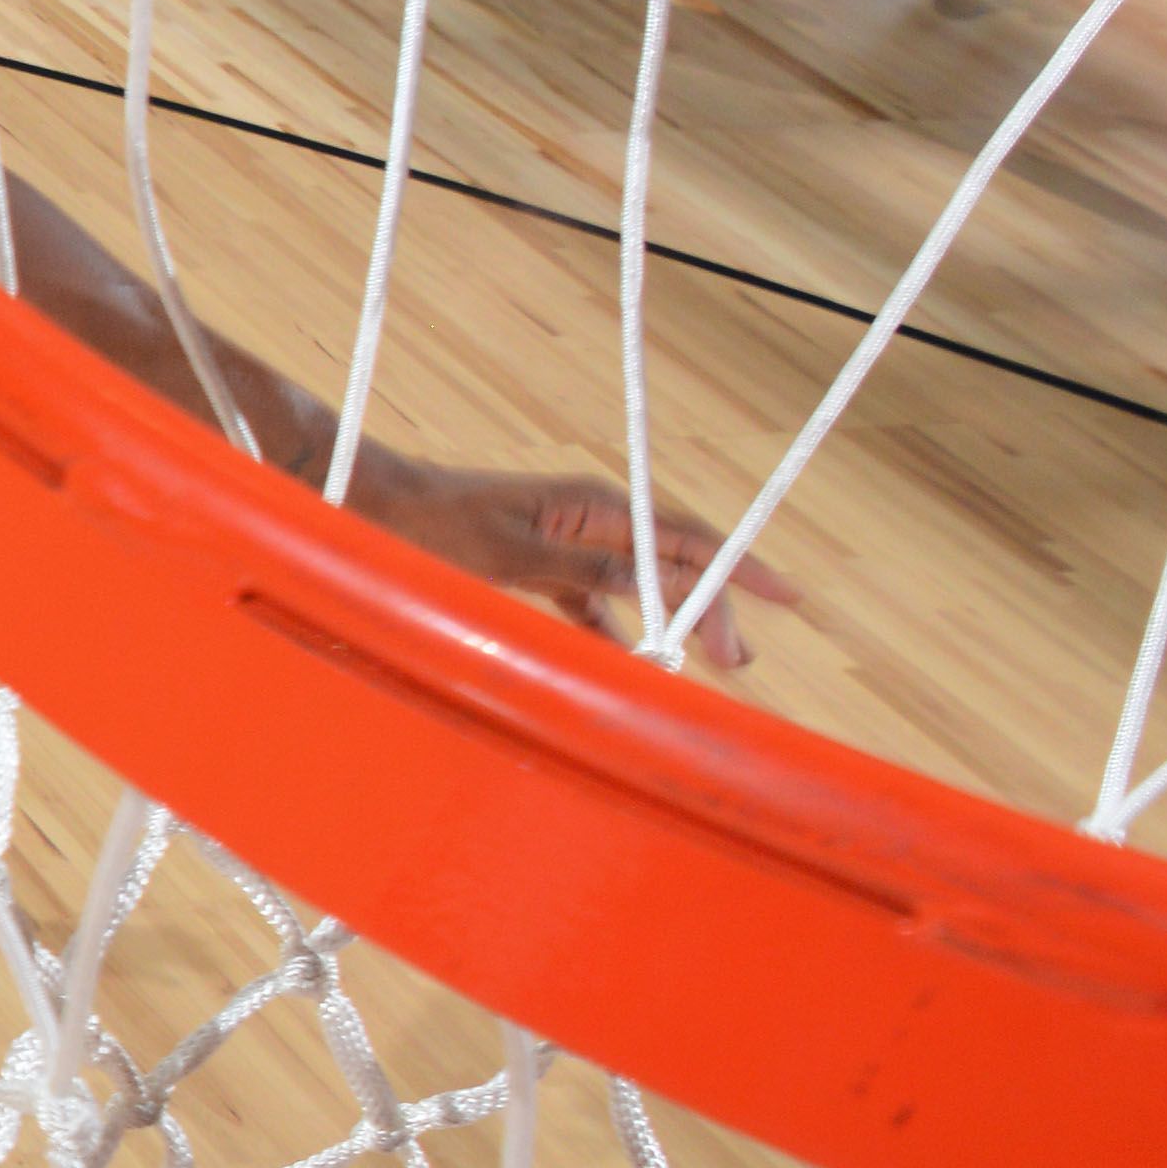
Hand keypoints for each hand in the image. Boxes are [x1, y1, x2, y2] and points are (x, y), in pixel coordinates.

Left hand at [349, 454, 789, 675]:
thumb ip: (584, 571)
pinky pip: (593, 599)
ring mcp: (566, 541)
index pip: (683, 540)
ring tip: (710, 662)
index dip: (737, 568)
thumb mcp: (514, 556)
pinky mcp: (541, 563)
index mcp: (593, 506)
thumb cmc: (438, 527)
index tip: (784, 594)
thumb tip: (651, 586)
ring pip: (638, 584)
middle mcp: (590, 518)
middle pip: (671, 564)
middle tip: (741, 659)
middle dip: (712, 608)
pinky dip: (615, 627)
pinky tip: (635, 658)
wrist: (382, 507)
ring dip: (671, 621)